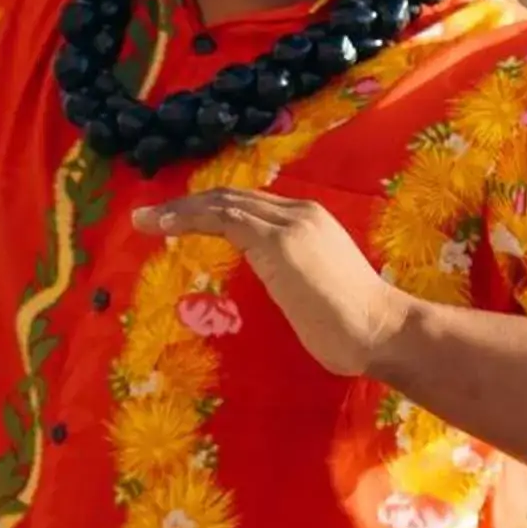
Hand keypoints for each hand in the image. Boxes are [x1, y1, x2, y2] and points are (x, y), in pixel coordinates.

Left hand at [132, 190, 416, 379]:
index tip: (173, 220)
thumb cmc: (351, 326)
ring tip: (144, 219)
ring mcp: (289, 225)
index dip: (208, 208)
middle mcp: (298, 214)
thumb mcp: (310, 292)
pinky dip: (190, 219)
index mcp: (307, 222)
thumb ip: (287, 279)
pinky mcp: (279, 242)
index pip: (248, 205)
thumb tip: (272, 289)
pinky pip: (225, 219)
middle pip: (230, 197)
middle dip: (185, 204)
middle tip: (146, 216)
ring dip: (178, 210)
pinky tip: (165, 228)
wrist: (382, 330)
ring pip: (223, 203)